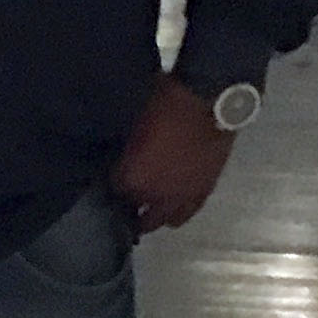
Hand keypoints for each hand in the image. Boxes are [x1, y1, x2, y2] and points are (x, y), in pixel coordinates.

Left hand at [112, 78, 234, 232]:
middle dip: (131, 211)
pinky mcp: (204, 191)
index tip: (111, 181)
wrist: (206, 98)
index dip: (111, 187)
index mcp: (132, 178)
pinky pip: (188, 211)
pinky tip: (175, 202)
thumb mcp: (133, 122)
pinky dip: (179, 209)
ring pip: (164, 219)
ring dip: (156, 215)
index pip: (114, 193)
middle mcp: (154, 195)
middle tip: (127, 202)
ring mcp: (181, 197)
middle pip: (138, 217)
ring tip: (151, 208)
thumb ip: (125, 147)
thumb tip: (122, 156)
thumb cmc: (163, 102)